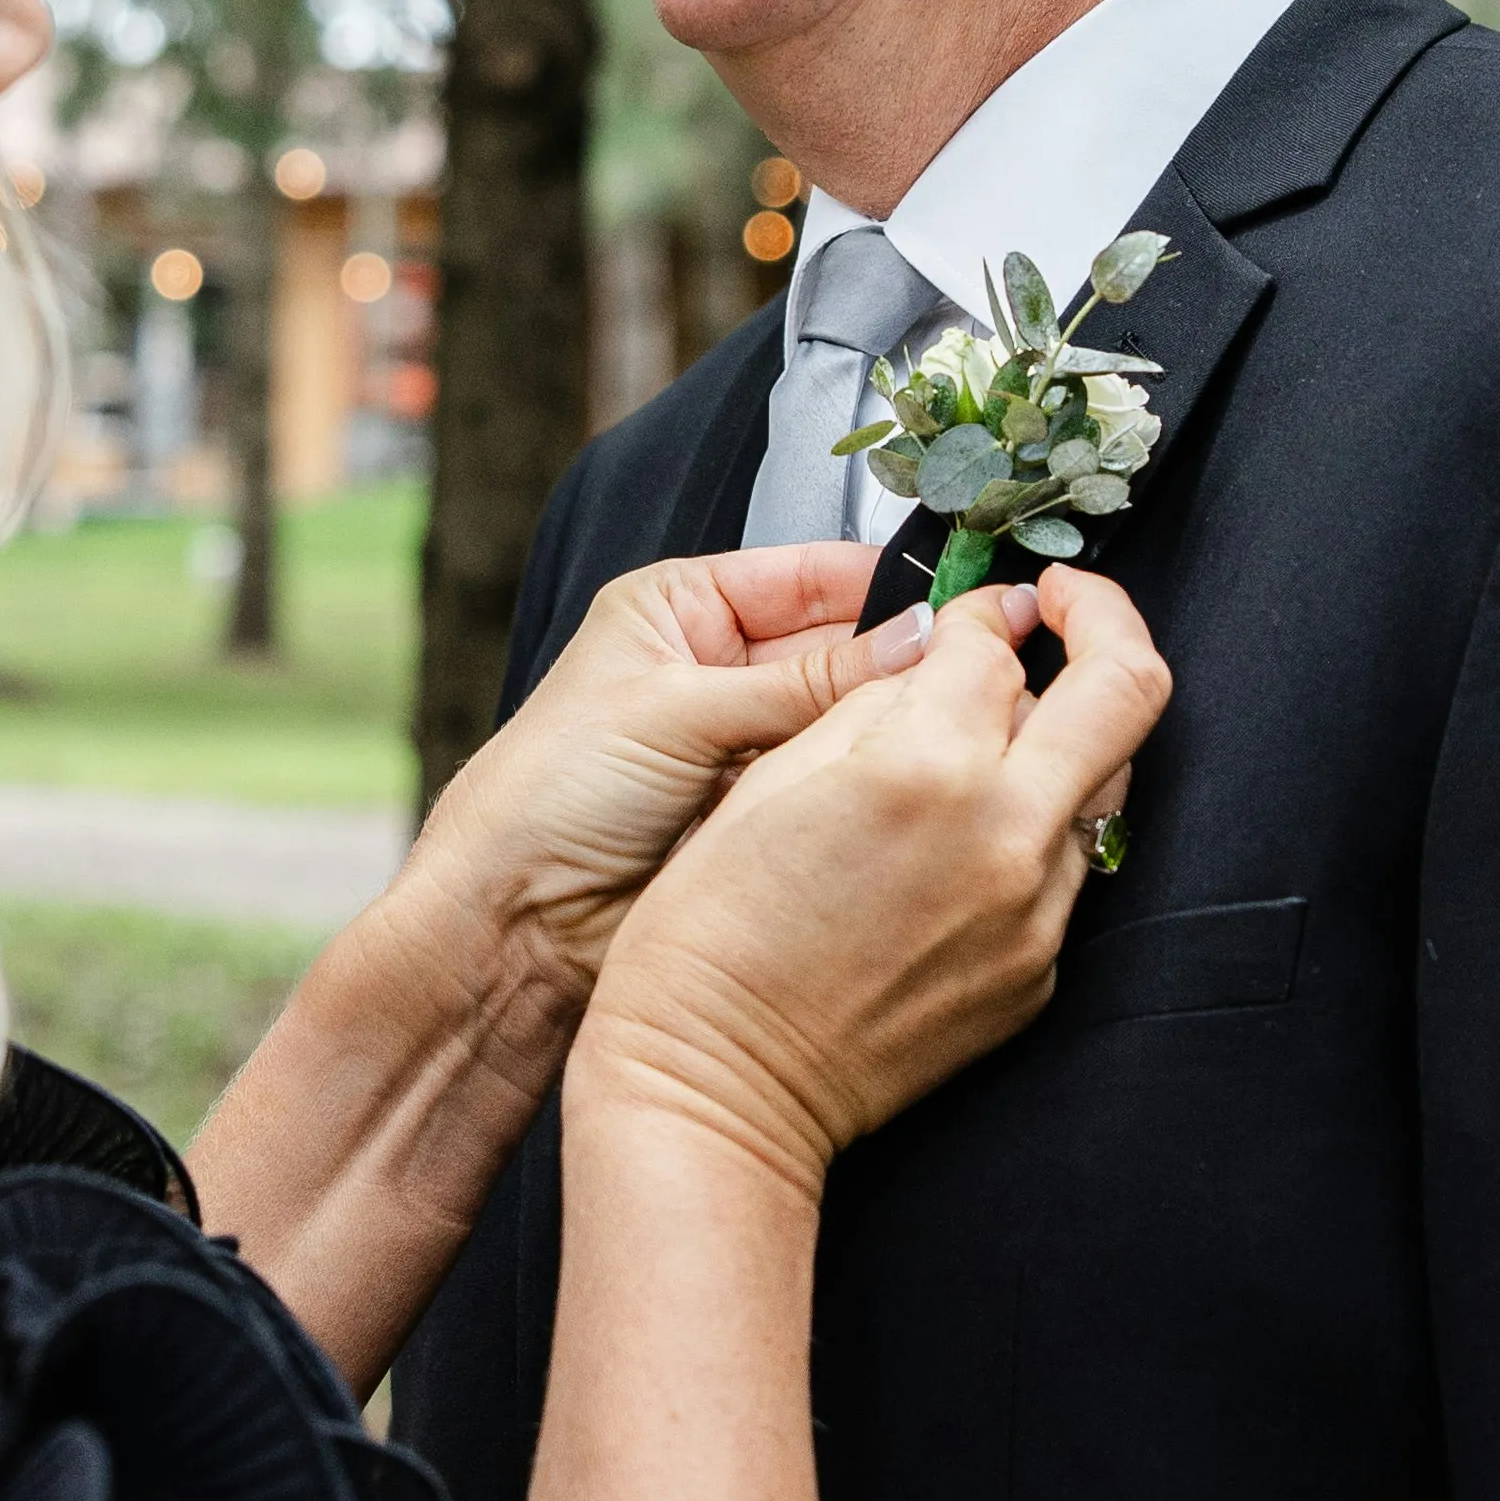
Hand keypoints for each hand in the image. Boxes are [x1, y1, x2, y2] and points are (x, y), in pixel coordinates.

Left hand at [409, 541, 932, 1001]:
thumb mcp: (679, 711)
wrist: (513, 924)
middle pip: (844, 645)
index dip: (887, 587)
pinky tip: (925, 779)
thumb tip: (921, 641)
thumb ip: (804, 680)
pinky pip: (838, 784)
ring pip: (851, 720)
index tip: (968, 600)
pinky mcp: (767, 815)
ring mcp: (749, 744)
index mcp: (686, 608)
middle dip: (904, 659)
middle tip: (986, 668)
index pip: (811, 576)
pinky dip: (876, 784)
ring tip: (963, 724)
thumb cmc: (553, 792)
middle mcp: (723, 668)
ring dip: (896, 726)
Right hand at [573, 564, 1169, 1190]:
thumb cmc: (711, 933)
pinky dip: (1032, 834)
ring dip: (1069, 739)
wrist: (720, 1084)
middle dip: (1106, 622)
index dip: (984, 608)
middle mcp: (1006, 834)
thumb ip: (878, 699)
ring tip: (1005, 737)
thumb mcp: (773, 775)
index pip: (1001, 641)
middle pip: (1129, 687)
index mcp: (926, 767)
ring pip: (1106, 783)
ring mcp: (1036, 914)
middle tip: (1070, 609)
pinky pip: (1066, 870)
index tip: (973, 609)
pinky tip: (964, 846)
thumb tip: (946, 654)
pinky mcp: (1039, 973)